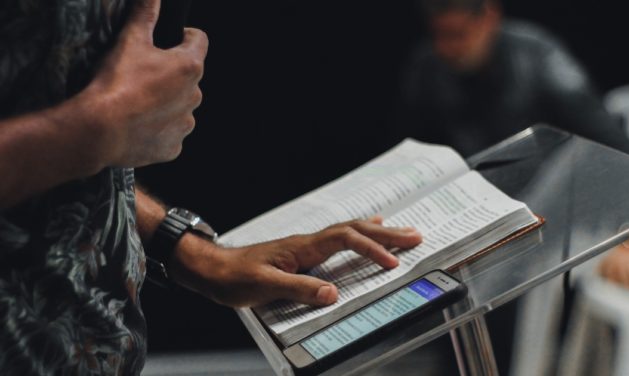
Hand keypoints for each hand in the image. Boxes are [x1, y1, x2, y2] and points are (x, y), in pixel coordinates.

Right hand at [78, 0, 207, 166]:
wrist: (100, 130)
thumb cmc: (116, 83)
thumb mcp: (129, 40)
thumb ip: (145, 14)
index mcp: (189, 67)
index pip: (199, 40)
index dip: (184, 35)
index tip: (171, 38)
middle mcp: (195, 96)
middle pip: (188, 77)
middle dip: (171, 74)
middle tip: (143, 74)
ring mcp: (185, 124)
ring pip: (180, 107)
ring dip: (165, 103)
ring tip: (137, 102)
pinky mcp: (174, 147)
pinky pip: (170, 134)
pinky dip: (157, 129)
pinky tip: (137, 125)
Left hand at [170, 217, 422, 306]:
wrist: (211, 268)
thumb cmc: (233, 277)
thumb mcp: (264, 286)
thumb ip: (298, 289)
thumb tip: (333, 294)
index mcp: (303, 247)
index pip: (345, 239)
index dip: (371, 248)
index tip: (392, 262)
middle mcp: (308, 242)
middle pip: (354, 230)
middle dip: (386, 234)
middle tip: (416, 236)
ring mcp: (306, 246)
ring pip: (349, 232)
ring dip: (377, 232)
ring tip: (403, 231)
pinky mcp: (303, 254)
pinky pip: (339, 239)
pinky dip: (360, 235)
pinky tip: (366, 232)